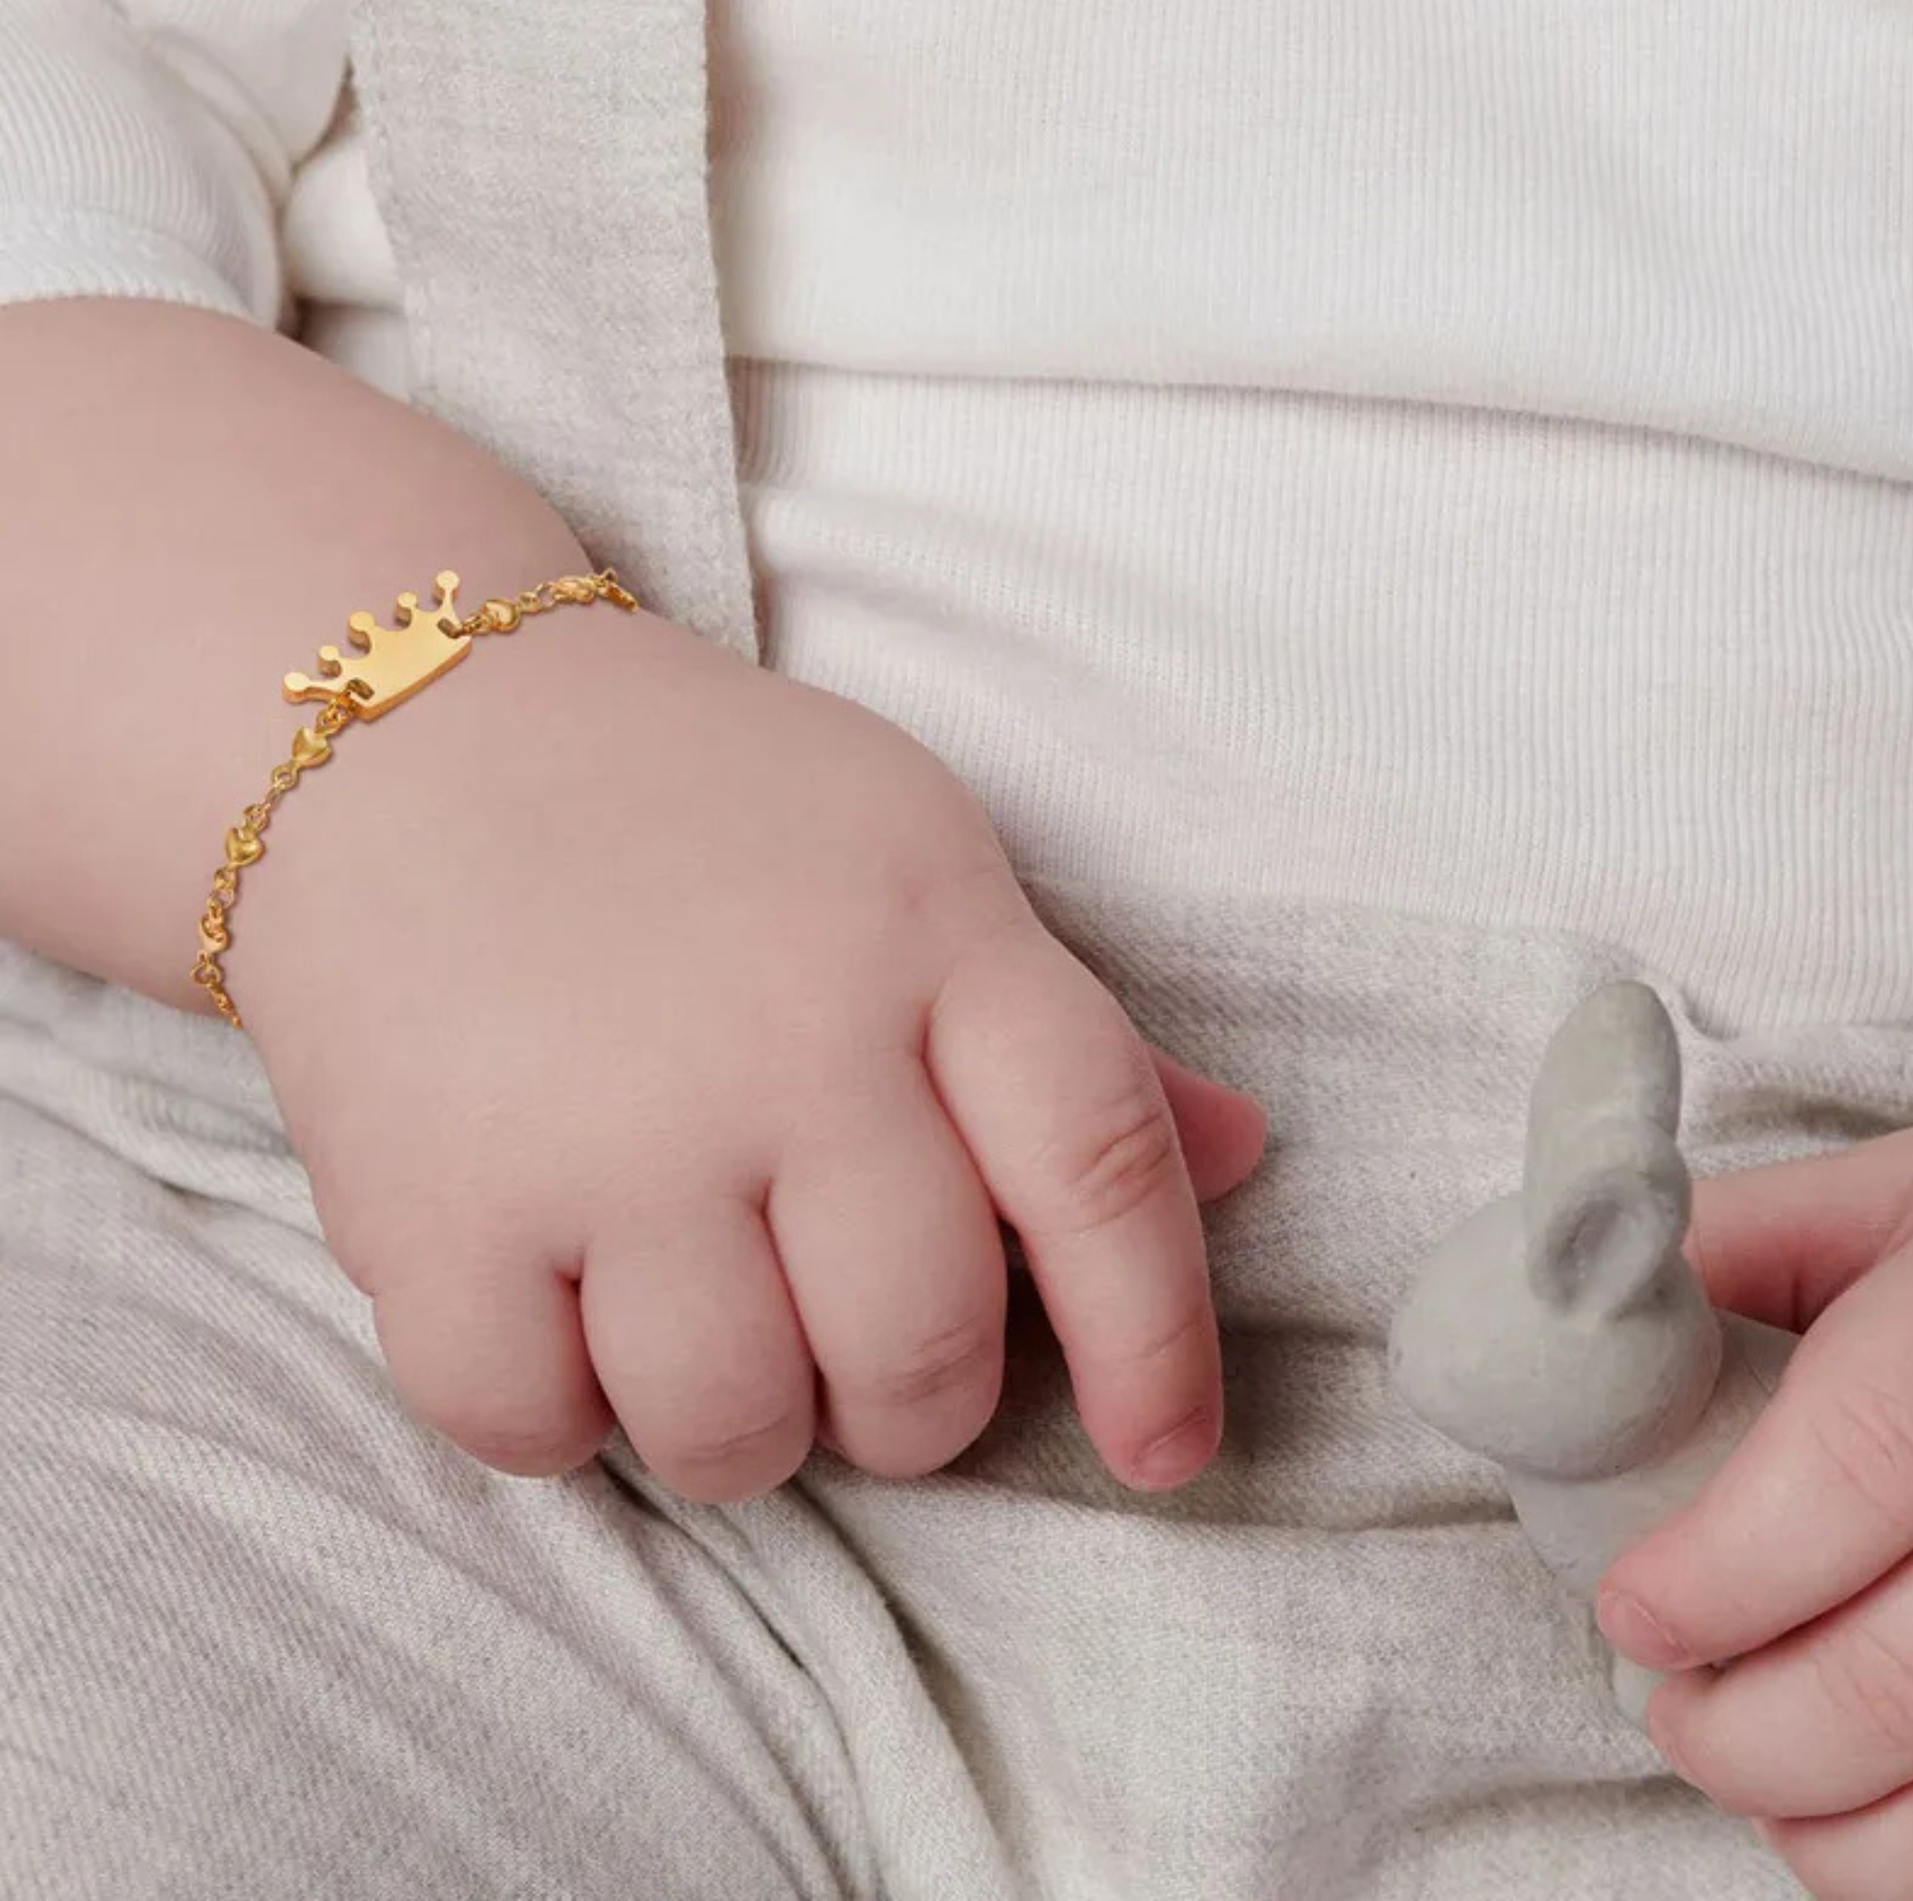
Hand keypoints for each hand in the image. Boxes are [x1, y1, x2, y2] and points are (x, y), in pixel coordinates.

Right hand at [236, 600, 1263, 1503]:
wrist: (406, 725)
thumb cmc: (694, 814)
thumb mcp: (910, 860)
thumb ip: (1065, 1030)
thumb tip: (1237, 1156)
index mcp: (931, 931)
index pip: (1102, 1168)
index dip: (1160, 1342)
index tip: (1167, 1455)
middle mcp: (787, 1034)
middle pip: (926, 1347)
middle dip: (913, 1405)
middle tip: (857, 1354)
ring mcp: (608, 1127)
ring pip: (738, 1429)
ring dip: (738, 1427)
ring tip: (694, 1316)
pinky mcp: (433, 1204)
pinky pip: (539, 1431)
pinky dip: (560, 1411)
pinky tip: (554, 1303)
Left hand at [1596, 1119, 1912, 1898]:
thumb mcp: (1892, 1207)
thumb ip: (1737, 1252)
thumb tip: (1581, 1324)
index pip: (1850, 1470)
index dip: (1718, 1572)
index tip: (1629, 1615)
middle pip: (1903, 1677)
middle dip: (1748, 1731)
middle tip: (1669, 1713)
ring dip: (1835, 1825)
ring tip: (1751, 1777)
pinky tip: (1860, 1813)